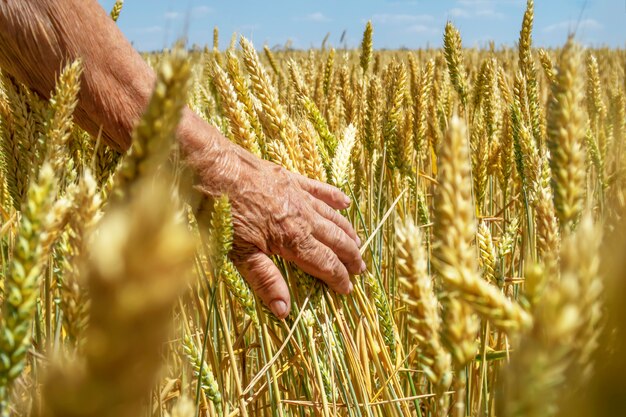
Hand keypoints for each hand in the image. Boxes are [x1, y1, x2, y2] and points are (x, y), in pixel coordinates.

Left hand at [182, 114, 364, 318]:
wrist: (213, 167)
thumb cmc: (221, 212)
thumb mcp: (238, 253)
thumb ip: (264, 280)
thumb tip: (284, 310)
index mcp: (292, 238)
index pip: (324, 262)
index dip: (338, 277)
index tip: (348, 289)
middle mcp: (303, 217)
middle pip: (335, 240)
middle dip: (350, 257)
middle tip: (360, 270)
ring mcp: (299, 195)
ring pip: (332, 217)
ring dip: (347, 232)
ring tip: (358, 244)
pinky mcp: (291, 178)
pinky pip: (320, 189)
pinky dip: (335, 197)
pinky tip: (345, 203)